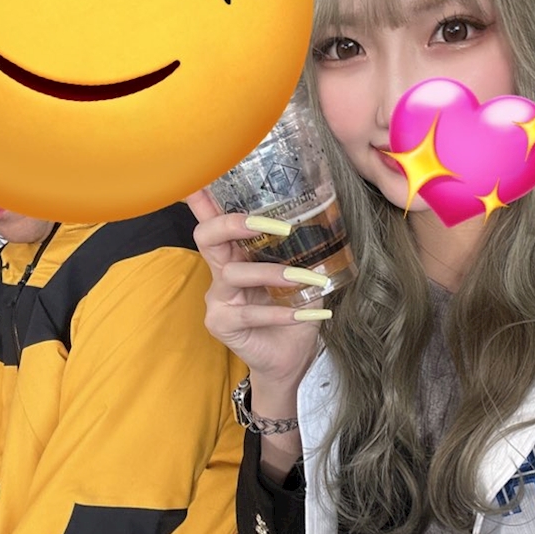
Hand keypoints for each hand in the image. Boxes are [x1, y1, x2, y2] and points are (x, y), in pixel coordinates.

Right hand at [187, 191, 330, 480]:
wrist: (290, 358)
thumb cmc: (294, 309)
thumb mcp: (302, 274)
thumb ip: (304, 250)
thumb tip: (332, 216)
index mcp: (236, 253)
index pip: (215, 219)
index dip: (204, 198)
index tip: (202, 175)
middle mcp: (220, 271)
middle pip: (207, 236)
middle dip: (236, 224)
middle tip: (275, 225)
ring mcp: (218, 299)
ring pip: (233, 274)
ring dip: (273, 273)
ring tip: (307, 278)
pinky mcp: (222, 324)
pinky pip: (249, 314)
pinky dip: (281, 312)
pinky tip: (308, 313)